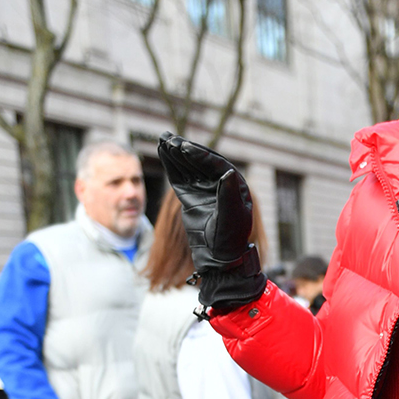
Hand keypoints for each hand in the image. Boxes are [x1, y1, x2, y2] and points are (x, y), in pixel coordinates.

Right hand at [157, 133, 265, 310]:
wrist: (220, 260)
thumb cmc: (230, 240)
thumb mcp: (231, 218)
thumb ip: (228, 194)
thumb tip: (227, 171)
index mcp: (235, 185)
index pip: (215, 165)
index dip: (199, 155)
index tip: (184, 147)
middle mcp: (221, 184)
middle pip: (200, 162)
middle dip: (184, 149)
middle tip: (169, 137)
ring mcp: (205, 191)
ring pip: (188, 167)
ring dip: (175, 154)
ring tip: (162, 140)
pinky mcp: (192, 198)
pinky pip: (180, 178)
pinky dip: (172, 166)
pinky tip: (163, 153)